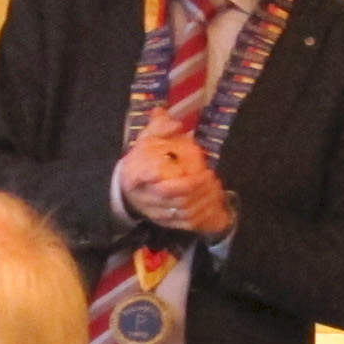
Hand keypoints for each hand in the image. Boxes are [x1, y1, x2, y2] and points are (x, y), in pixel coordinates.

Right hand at [120, 115, 234, 238]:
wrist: (131, 191)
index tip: (175, 166)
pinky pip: (188, 222)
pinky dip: (203, 212)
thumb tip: (174, 120)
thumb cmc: (144, 160)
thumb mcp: (148, 139)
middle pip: (169, 193)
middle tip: (208, 173)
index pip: (139, 174)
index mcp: (132, 172)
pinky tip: (212, 198)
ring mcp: (154, 211)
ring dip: (202, 197)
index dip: (154, 171)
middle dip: (193, 184)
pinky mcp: (166, 223)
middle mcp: (142, 195)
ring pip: (182, 209)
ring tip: (212, 183)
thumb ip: (159, 127)